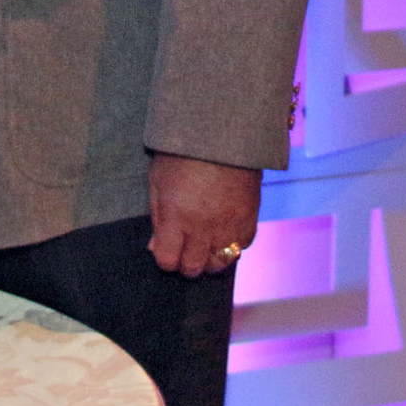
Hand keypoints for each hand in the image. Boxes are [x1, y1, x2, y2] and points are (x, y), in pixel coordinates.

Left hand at [147, 152, 261, 276]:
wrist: (221, 137)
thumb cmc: (181, 155)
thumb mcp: (157, 182)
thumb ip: (157, 217)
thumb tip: (156, 247)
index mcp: (175, 216)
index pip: (168, 260)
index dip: (164, 259)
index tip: (165, 251)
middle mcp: (202, 227)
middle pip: (193, 267)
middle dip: (185, 264)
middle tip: (183, 251)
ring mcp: (229, 226)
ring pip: (219, 263)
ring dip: (209, 259)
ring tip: (203, 245)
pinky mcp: (250, 221)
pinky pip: (241, 248)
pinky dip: (231, 245)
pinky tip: (222, 232)